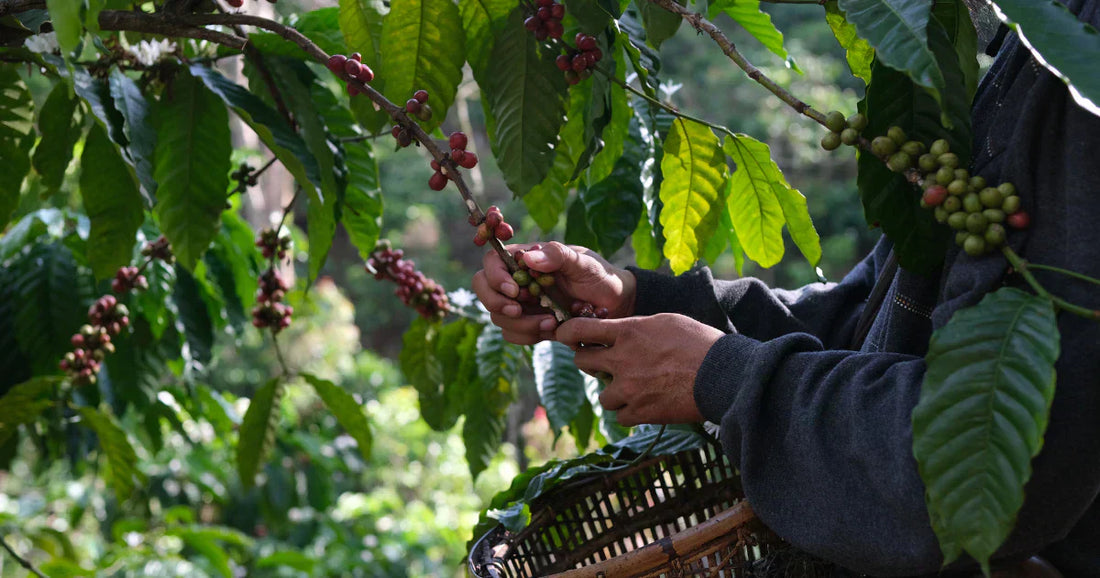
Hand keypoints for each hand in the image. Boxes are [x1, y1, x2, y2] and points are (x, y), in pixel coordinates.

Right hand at [471, 241, 635, 344]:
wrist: (615, 303)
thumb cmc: (599, 275)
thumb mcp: (583, 261)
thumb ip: (557, 255)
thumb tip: (528, 259)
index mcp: (525, 259)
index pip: (491, 262)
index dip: (495, 278)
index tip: (515, 291)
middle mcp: (517, 280)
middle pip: (483, 290)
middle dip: (498, 304)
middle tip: (519, 312)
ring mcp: (522, 304)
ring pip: (498, 317)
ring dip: (521, 325)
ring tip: (551, 322)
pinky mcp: (530, 324)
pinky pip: (512, 335)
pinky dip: (528, 336)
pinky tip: (553, 330)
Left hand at [555, 313, 723, 425]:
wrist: (722, 375)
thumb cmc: (700, 343)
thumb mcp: (666, 321)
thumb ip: (637, 327)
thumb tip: (622, 331)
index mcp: (627, 332)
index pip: (579, 330)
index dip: (566, 333)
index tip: (566, 336)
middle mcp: (621, 360)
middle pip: (582, 362)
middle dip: (590, 363)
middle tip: (605, 364)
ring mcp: (629, 389)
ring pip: (601, 396)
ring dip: (613, 393)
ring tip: (634, 388)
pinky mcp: (640, 413)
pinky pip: (619, 416)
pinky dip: (628, 412)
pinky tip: (645, 404)